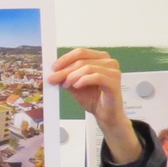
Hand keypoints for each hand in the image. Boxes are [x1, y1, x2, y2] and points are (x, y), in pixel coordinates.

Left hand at [49, 48, 138, 162]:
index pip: (80, 52)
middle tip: (53, 79)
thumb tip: (53, 72)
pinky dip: (83, 80)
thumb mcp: (74, 85)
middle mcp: (109, 62)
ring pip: (88, 67)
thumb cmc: (93, 98)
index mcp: (100, 58)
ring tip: (66, 85)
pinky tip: (76, 86)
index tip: (53, 68)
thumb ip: (66, 77)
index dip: (65, 59)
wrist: (105, 114)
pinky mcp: (115, 82)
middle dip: (64, 70)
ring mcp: (113, 71)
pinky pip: (96, 76)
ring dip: (72, 76)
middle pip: (82, 60)